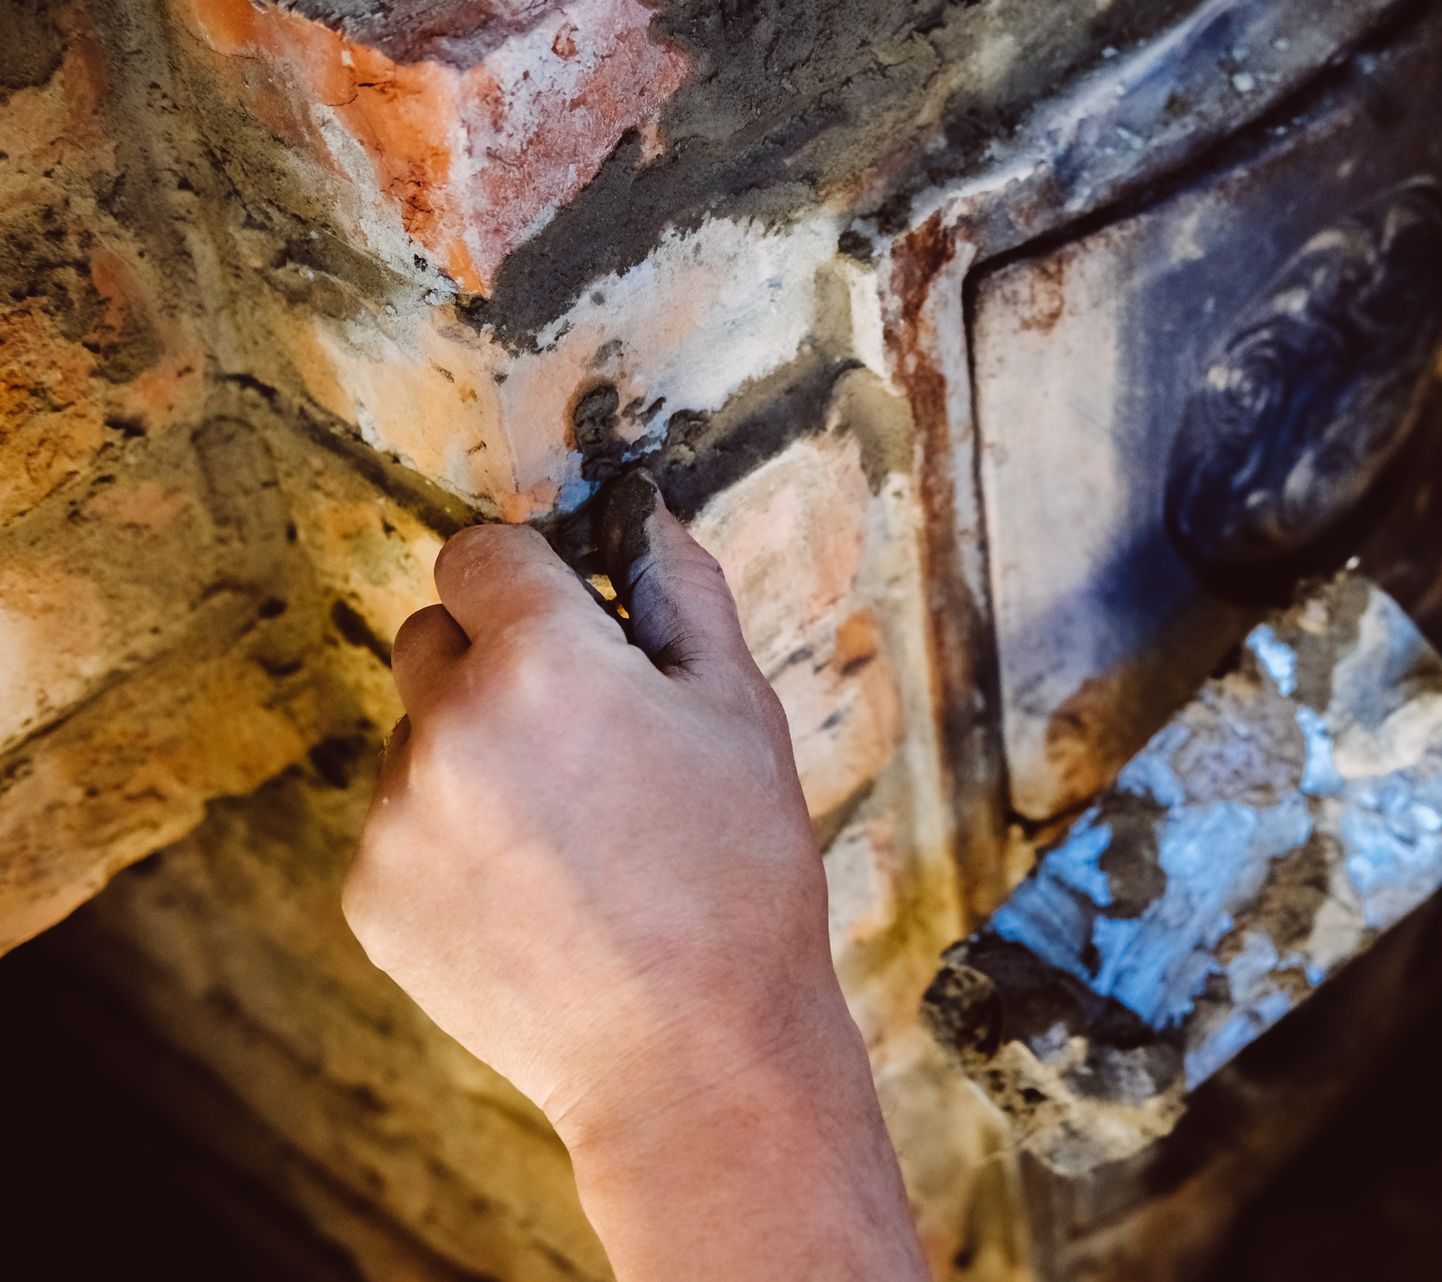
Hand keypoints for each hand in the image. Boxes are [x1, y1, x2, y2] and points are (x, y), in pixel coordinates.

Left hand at [343, 480, 928, 1281]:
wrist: (693, 1059)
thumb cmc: (740, 883)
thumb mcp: (742, 714)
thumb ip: (684, 593)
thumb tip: (647, 517)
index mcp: (543, 662)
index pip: (481, 553)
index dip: (532, 580)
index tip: (566, 617)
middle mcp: (448, 726)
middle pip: (432, 635)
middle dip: (494, 660)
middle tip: (582, 737)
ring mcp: (397, 818)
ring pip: (418, 739)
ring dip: (474, 757)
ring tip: (572, 839)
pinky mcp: (372, 896)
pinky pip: (401, 825)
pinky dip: (452, 840)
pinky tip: (536, 894)